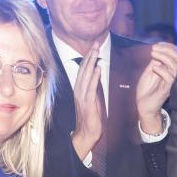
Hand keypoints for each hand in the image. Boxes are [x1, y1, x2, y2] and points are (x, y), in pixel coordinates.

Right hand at [70, 42, 103, 160]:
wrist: (86, 134)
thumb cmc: (91, 118)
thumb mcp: (93, 99)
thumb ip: (94, 87)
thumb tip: (97, 74)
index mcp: (80, 89)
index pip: (83, 70)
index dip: (88, 57)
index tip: (94, 46)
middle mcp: (79, 90)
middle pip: (83, 69)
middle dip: (89, 55)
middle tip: (95, 43)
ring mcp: (82, 96)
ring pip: (85, 75)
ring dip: (91, 62)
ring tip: (95, 50)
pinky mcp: (87, 103)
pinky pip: (90, 88)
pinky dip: (94, 77)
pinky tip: (97, 68)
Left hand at [135, 42, 176, 133]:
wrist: (143, 105)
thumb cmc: (146, 89)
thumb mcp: (149, 71)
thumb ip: (155, 61)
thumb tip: (158, 50)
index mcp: (169, 69)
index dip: (169, 47)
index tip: (158, 44)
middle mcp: (172, 74)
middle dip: (167, 50)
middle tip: (154, 48)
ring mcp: (170, 82)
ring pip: (175, 66)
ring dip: (163, 57)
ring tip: (153, 54)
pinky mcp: (167, 90)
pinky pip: (169, 78)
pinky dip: (162, 70)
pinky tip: (154, 67)